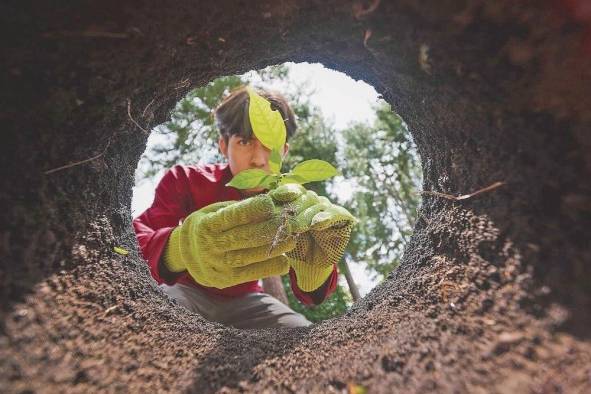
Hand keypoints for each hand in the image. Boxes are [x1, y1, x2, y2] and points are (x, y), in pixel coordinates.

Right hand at [163, 195, 294, 288]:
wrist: (187, 254)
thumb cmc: (210, 226)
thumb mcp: (216, 212)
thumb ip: (240, 209)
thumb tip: (274, 201)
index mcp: (208, 224)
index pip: (234, 215)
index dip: (254, 209)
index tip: (272, 203)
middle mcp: (212, 245)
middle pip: (247, 236)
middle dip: (272, 228)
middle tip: (291, 222)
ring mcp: (218, 265)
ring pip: (252, 255)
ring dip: (276, 248)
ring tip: (292, 240)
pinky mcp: (226, 280)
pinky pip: (253, 274)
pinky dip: (271, 267)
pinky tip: (285, 260)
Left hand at [271, 186, 355, 291]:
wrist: (309, 266)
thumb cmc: (293, 246)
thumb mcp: (282, 231)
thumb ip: (278, 217)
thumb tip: (269, 201)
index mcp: (300, 200)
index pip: (294, 190)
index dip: (287, 190)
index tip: (277, 196)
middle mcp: (315, 201)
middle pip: (306, 196)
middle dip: (296, 208)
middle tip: (288, 223)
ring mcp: (329, 208)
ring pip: (318, 204)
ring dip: (307, 216)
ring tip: (298, 228)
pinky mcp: (344, 218)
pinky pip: (336, 213)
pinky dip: (326, 217)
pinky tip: (317, 224)